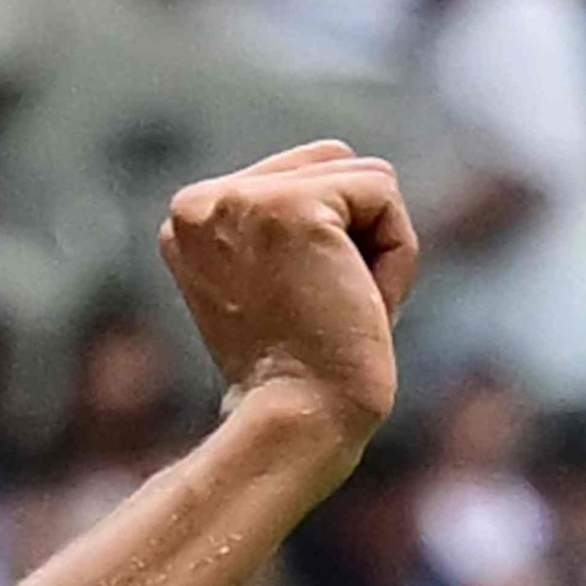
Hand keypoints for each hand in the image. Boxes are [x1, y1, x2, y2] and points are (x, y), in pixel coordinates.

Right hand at [162, 140, 415, 469]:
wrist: (299, 423)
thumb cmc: (300, 374)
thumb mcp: (274, 285)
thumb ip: (284, 226)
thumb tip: (349, 170)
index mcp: (189, 219)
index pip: (297, 176)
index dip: (330, 242)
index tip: (303, 308)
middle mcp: (199, 202)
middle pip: (331, 162)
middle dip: (357, 235)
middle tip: (330, 309)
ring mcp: (240, 201)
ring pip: (363, 175)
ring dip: (378, 248)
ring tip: (343, 307)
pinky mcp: (292, 209)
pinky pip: (383, 193)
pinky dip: (396, 255)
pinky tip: (362, 304)